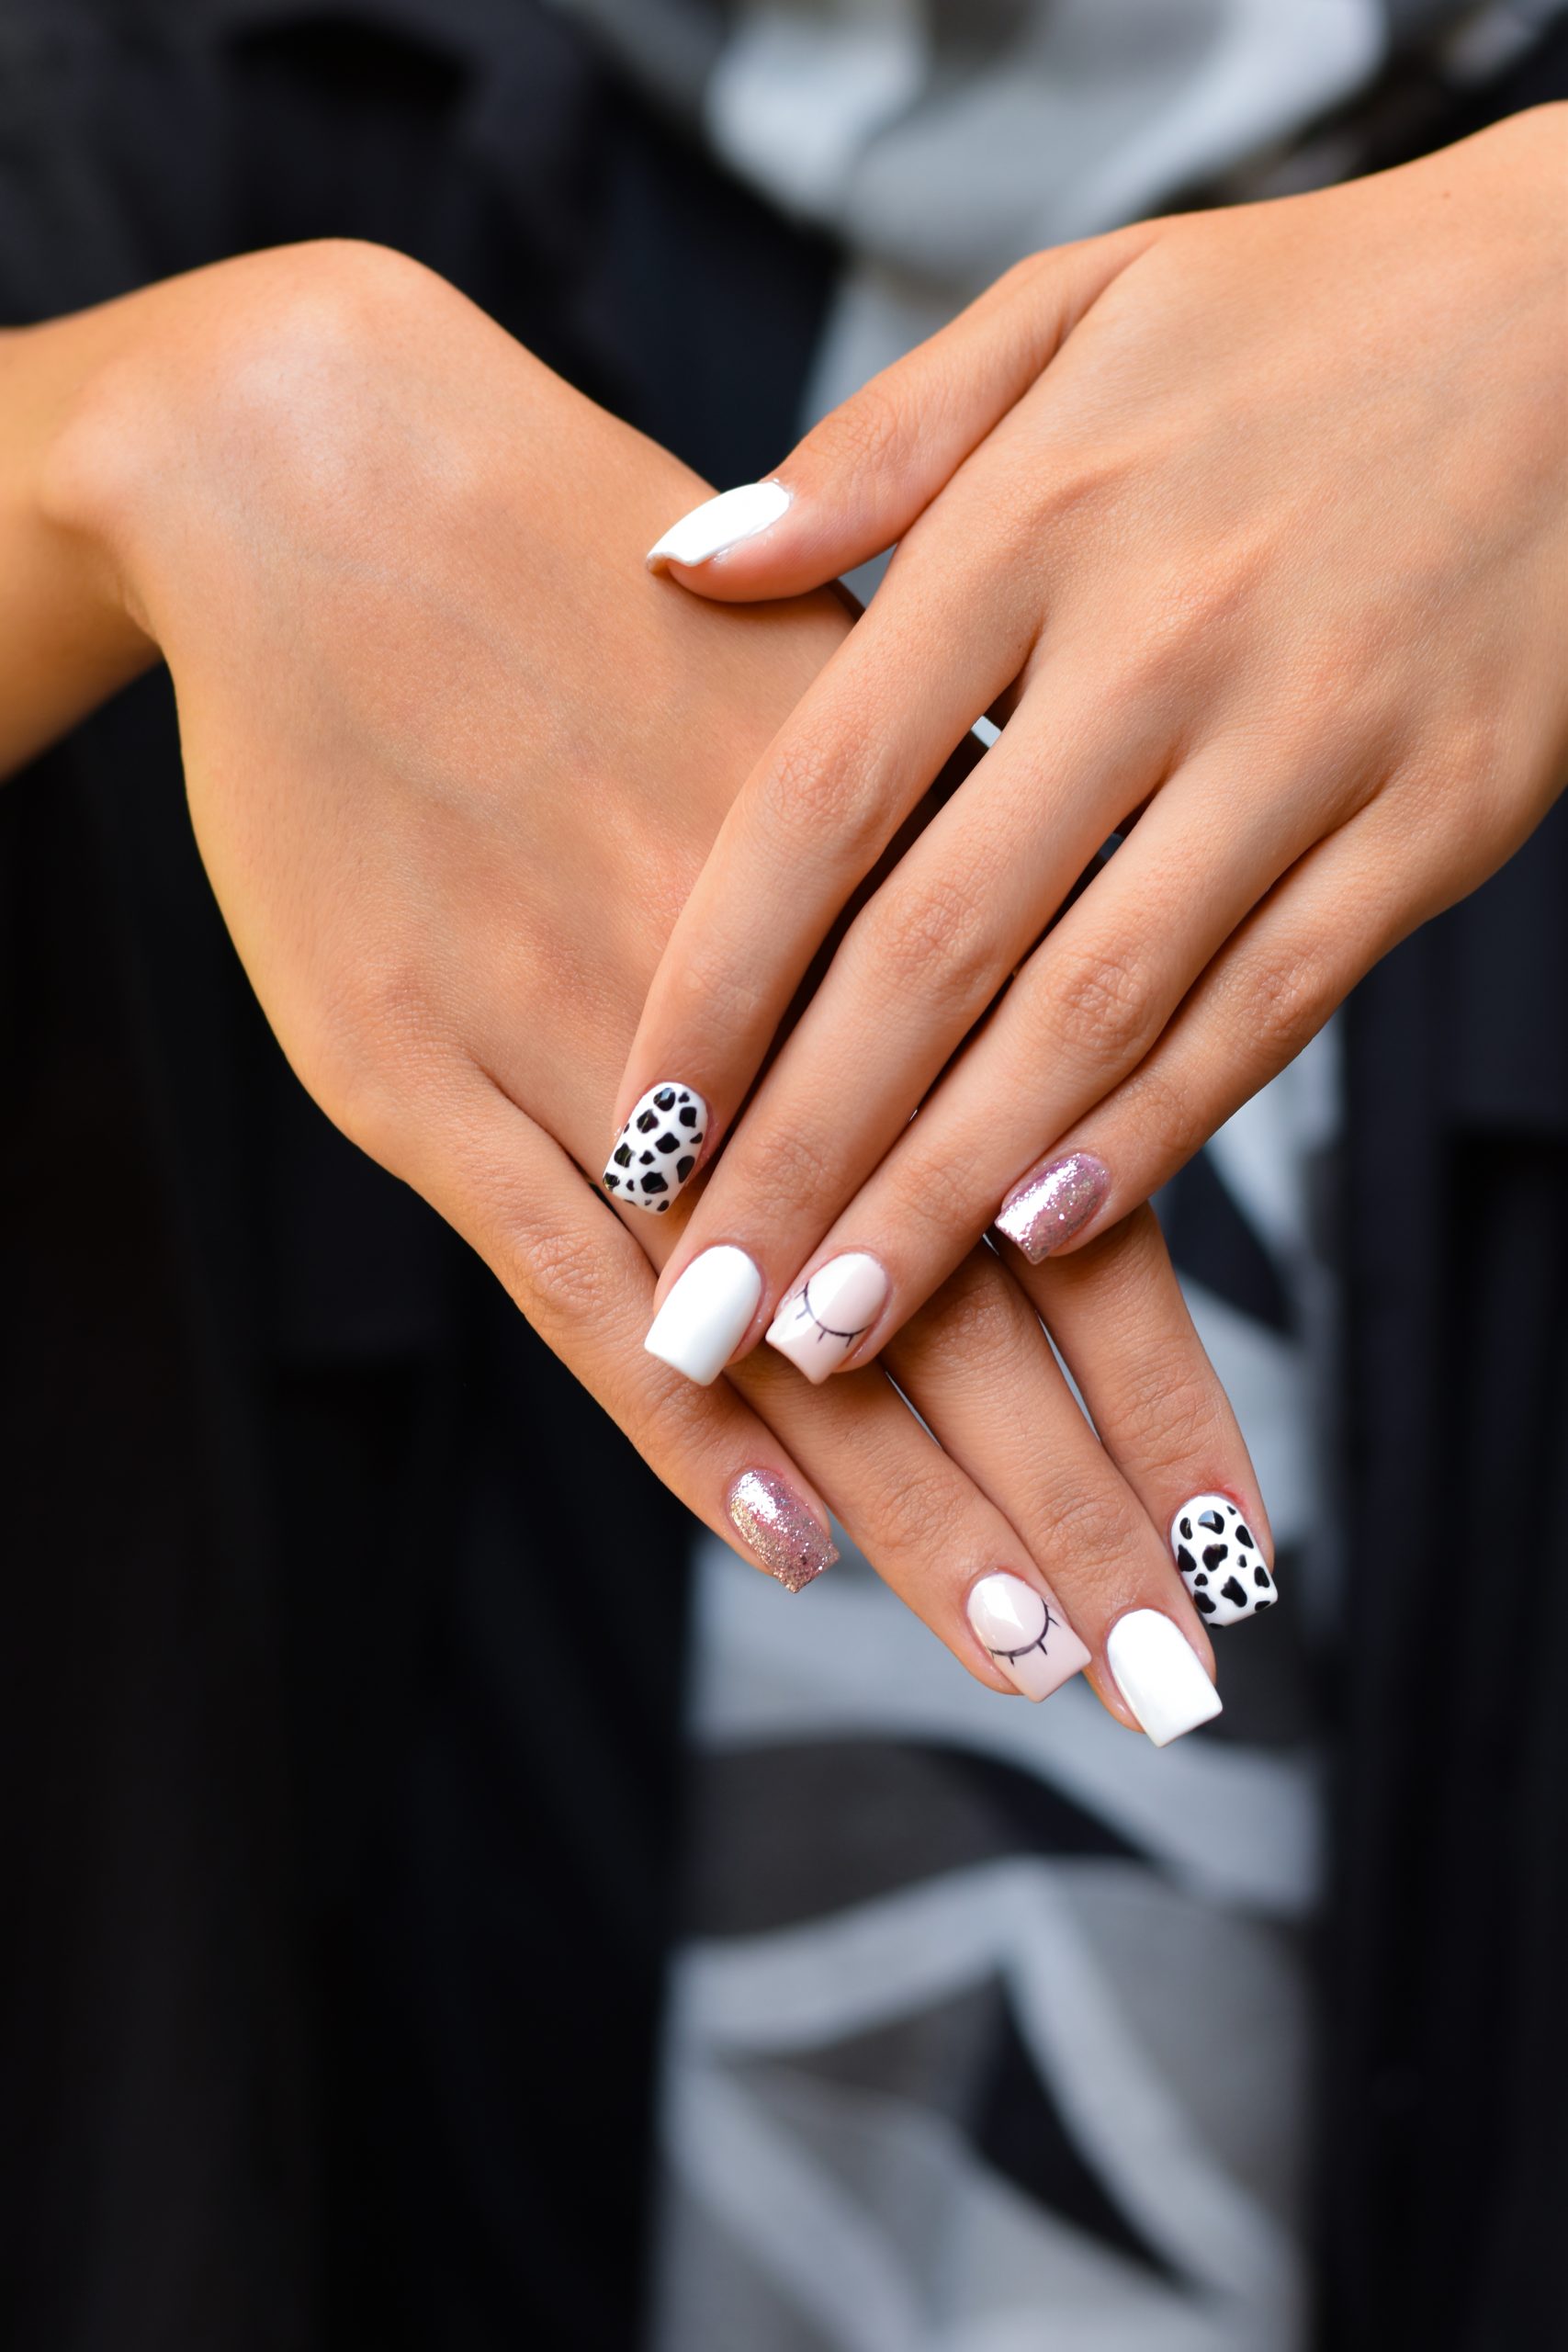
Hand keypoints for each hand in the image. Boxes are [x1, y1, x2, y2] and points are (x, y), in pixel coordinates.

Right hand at [33, 240, 1267, 1735]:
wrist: (344, 497)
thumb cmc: (608, 611)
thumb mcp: (833, 727)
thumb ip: (951, 910)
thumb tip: (1062, 1070)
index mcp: (901, 924)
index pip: (1074, 1214)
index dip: (1160, 1402)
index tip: (1241, 1560)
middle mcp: (774, 1011)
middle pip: (960, 1314)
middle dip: (1078, 1516)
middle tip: (1177, 1692)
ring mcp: (586, 1051)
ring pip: (781, 1330)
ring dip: (915, 1509)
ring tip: (1027, 1659)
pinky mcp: (420, 1077)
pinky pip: (566, 1283)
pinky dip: (672, 1421)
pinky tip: (780, 1545)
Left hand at [622, 106, 1567, 1378]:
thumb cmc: (1293, 319)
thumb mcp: (1065, 311)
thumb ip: (874, 450)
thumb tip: (682, 563)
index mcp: (1038, 526)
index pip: (826, 797)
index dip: (718, 983)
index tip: (633, 1132)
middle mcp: (1165, 648)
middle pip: (941, 948)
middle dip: (807, 1153)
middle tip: (704, 1309)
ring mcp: (1311, 747)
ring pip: (1096, 1014)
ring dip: (952, 1195)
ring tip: (838, 1330)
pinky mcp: (1435, 823)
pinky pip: (1273, 1010)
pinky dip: (1152, 1130)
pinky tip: (1043, 1236)